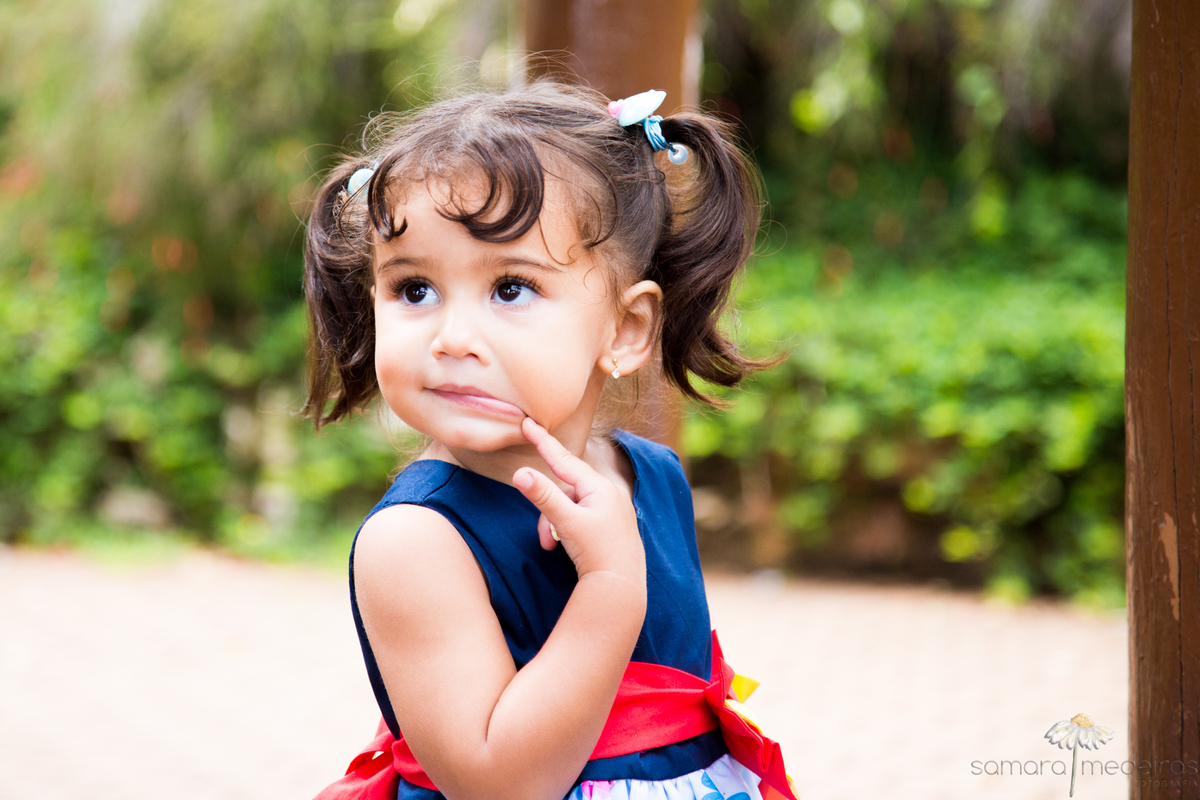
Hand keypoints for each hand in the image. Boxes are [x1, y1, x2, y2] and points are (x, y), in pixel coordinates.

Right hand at [512, 417, 644, 582]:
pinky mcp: (611, 526)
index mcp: (599, 487)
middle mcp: (609, 494)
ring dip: (554, 524)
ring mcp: (611, 511)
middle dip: (548, 511)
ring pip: (571, 506)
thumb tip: (519, 473)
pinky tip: (564, 547)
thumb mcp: (566, 523)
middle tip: (542, 539)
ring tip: (551, 547)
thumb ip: (543, 497)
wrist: (622, 588)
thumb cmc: (597, 553)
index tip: (528, 422)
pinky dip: (566, 529)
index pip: (564, 459)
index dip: (543, 442)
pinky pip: (581, 518)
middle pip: (565, 490)